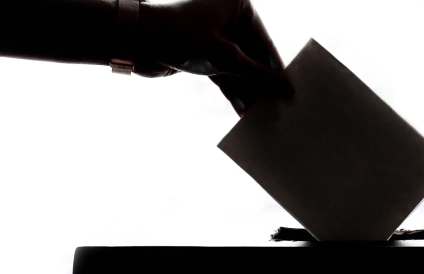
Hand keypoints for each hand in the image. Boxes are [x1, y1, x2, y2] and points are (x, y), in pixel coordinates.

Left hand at [135, 0, 291, 115]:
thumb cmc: (180, 36)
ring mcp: (214, 36)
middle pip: (253, 56)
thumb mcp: (226, 59)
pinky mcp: (202, 53)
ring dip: (248, 90)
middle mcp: (227, 17)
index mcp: (237, 4)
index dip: (276, 68)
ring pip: (239, 67)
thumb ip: (259, 76)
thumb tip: (286, 89)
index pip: (265, 41)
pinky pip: (224, 74)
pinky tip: (244, 109)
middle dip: (262, 83)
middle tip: (278, 106)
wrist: (133, 40)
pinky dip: (233, 90)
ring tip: (263, 113)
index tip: (289, 91)